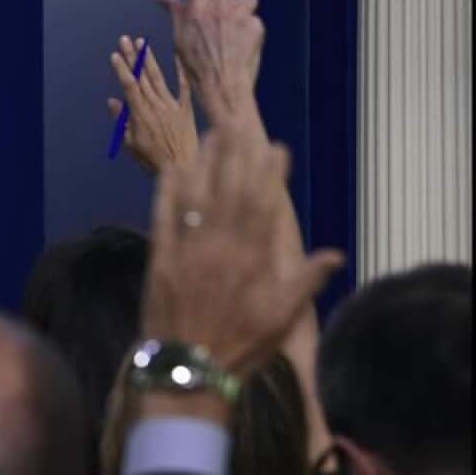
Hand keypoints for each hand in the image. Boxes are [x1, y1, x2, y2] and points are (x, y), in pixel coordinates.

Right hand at [108, 36, 197, 173]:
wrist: (185, 168)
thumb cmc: (153, 160)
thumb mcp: (131, 144)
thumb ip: (122, 121)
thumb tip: (112, 101)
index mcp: (141, 114)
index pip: (129, 86)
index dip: (121, 69)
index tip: (114, 54)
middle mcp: (156, 105)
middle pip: (141, 77)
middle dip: (132, 57)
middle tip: (124, 39)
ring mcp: (172, 106)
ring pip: (158, 78)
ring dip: (149, 59)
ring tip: (142, 42)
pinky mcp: (186, 109)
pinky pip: (183, 87)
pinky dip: (180, 71)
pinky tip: (176, 56)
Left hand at [140, 121, 342, 380]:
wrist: (187, 369)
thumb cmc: (238, 346)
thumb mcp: (281, 319)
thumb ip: (305, 281)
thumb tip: (335, 254)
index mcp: (252, 259)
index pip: (263, 204)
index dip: (269, 173)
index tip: (276, 147)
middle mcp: (219, 246)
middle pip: (229, 190)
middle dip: (236, 155)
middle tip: (239, 125)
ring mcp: (186, 248)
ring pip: (196, 195)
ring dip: (204, 162)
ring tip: (210, 135)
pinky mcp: (159, 256)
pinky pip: (163, 214)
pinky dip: (167, 190)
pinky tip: (172, 168)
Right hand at [156, 0, 264, 125]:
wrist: (222, 87)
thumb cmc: (196, 64)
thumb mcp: (179, 36)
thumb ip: (176, 11)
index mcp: (197, 7)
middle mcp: (219, 5)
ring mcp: (239, 14)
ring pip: (247, 0)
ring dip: (243, 10)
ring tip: (234, 33)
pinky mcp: (256, 25)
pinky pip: (253, 21)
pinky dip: (249, 31)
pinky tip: (241, 46)